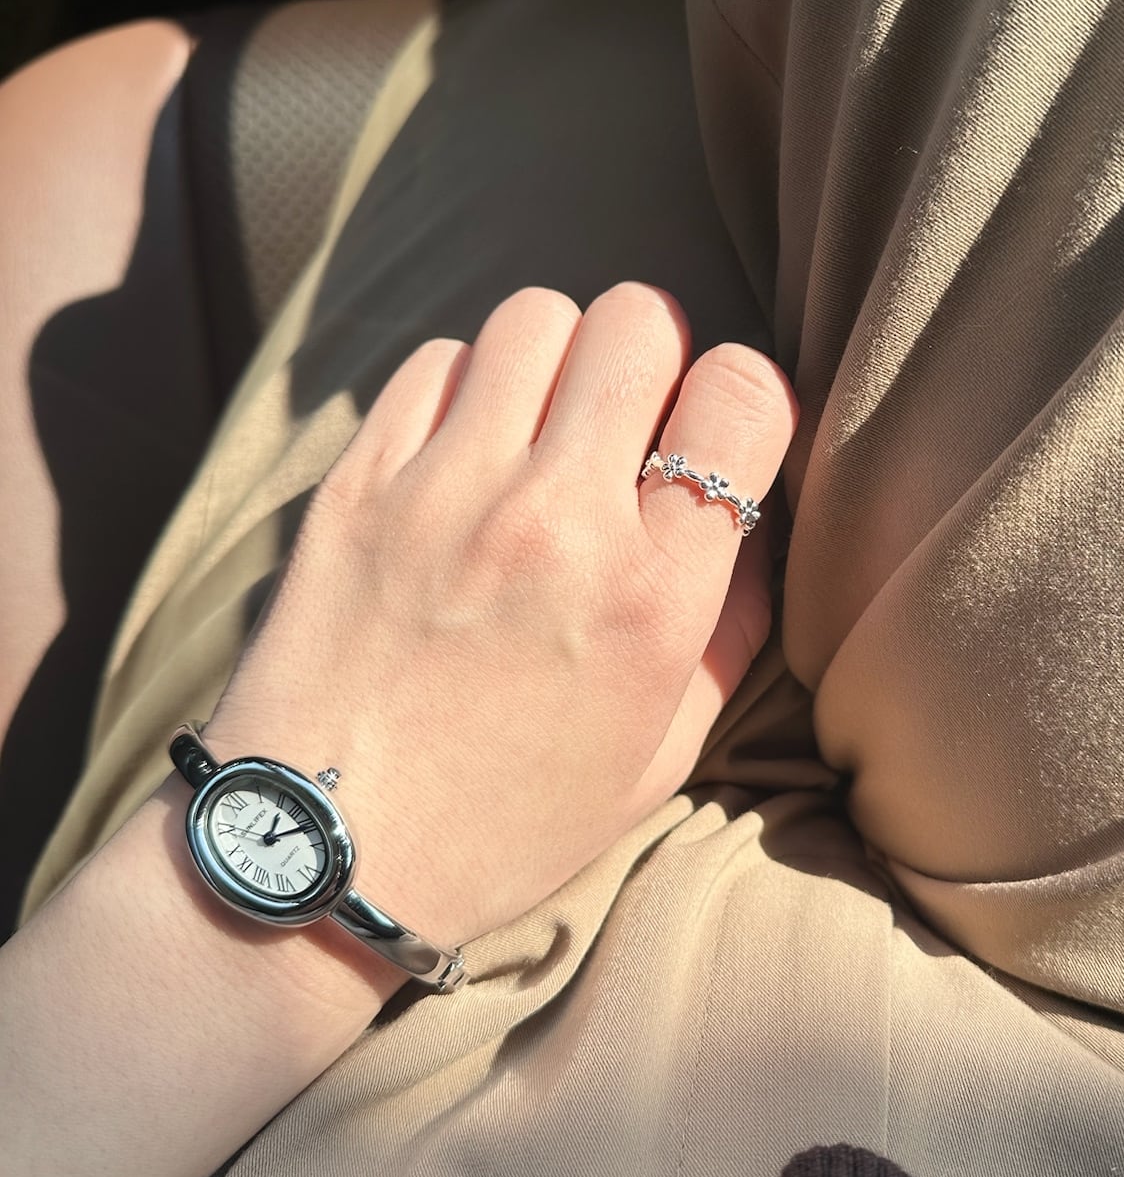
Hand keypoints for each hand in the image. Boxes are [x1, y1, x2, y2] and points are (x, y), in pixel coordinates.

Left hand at [205, 282, 796, 955]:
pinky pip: (436, 360)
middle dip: (649, 359)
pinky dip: (464, 388)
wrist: (323, 860)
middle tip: (625, 421)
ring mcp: (446, 492)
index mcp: (652, 599)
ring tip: (538, 432)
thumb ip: (731, 623)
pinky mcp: (357, 482)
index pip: (743, 395)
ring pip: (535, 316)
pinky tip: (459, 456)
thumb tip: (748, 511)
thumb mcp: (662, 753)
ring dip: (555, 362)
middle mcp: (557, 523)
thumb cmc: (507, 822)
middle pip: (636, 321)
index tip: (711, 436)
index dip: (740, 399)